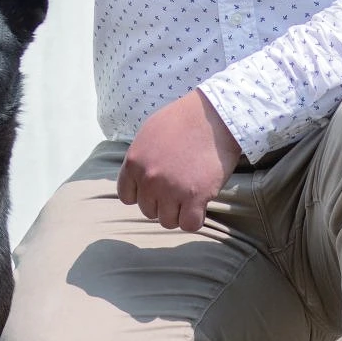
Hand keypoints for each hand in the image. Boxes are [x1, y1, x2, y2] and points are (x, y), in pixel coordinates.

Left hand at [117, 89, 241, 232]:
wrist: (214, 115)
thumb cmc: (183, 118)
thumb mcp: (149, 132)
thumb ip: (141, 157)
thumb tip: (139, 174)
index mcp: (134, 162)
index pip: (127, 197)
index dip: (142, 194)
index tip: (156, 189)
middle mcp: (148, 179)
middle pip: (148, 210)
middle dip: (162, 203)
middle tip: (178, 188)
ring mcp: (171, 190)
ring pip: (167, 221)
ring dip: (178, 212)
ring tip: (189, 196)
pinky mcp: (195, 197)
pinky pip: (189, 224)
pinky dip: (195, 219)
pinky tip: (200, 206)